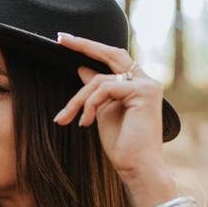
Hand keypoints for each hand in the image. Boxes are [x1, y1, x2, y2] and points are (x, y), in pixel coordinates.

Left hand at [52, 33, 175, 206]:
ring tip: (66, 119)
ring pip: (99, 80)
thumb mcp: (101, 113)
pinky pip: (105, 88)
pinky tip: (85, 122)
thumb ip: (95, 91)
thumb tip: (82, 69)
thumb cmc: (122, 146)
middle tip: (60, 38)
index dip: (90, 48)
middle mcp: (146, 81)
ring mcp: (147, 85)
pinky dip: (90, 104)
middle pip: (111, 53)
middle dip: (83, 44)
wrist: (137, 168)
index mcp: (137, 85)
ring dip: (78, 100)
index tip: (64, 41)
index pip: (112, 59)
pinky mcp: (144, 92)